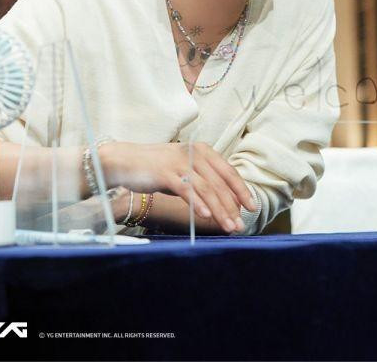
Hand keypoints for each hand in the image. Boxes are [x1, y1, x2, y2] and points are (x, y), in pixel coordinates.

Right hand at [101, 141, 256, 232]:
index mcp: (202, 150)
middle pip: (219, 183)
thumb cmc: (157, 169)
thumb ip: (204, 181)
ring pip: (206, 188)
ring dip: (219, 210)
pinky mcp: (165, 173)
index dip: (241, 190)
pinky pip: (186, 190)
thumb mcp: (185, 170)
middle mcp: (193, 153)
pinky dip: (197, 203)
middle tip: (240, 226)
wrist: (125, 162)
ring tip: (228, 226)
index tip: (252, 207)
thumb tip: (226, 203)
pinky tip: (205, 215)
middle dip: (232, 206)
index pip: (228, 171)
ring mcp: (179, 162)